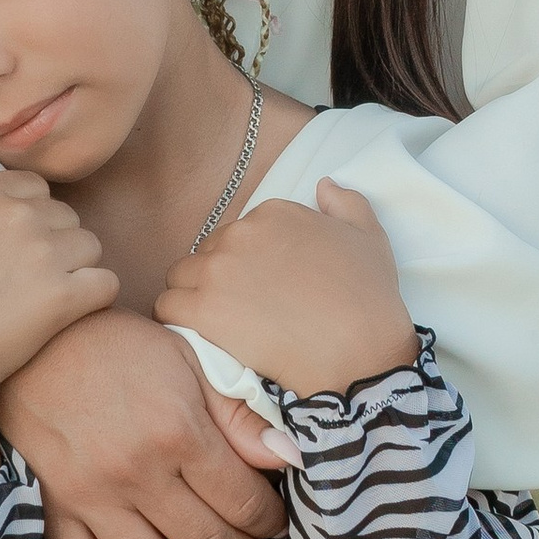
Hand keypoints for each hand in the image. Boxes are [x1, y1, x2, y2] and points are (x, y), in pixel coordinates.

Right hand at [0, 138, 115, 494]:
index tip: (8, 247)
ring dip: (76, 267)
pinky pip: (106, 282)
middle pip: (65, 215)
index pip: (34, 188)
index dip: (26, 216)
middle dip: (53, 240)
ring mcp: (46, 255)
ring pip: (90, 245)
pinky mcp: (67, 297)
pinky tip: (71, 310)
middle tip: (26, 276)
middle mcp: (20, 216)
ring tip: (47, 294)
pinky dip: (94, 296)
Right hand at [0, 308, 284, 538]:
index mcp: (178, 430)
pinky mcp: (55, 512)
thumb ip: (240, 415)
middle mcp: (137, 472)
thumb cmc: (119, 347)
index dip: (270, 522)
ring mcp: (93, 498)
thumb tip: (292, 460)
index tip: (280, 528)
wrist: (30, 341)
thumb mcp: (189, 361)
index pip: (241, 499)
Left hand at [153, 179, 418, 400]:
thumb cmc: (368, 299)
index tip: (261, 289)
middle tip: (242, 312)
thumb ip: (346, 204)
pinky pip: (168, 307)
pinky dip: (179, 322)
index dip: (247, 263)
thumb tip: (324, 185)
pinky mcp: (203, 308)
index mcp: (275, 212)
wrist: (359, 354)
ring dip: (193, 299)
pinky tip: (201, 338)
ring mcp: (218, 270)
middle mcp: (241, 233)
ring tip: (218, 326)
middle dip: (218, 279)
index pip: (238, 233)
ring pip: (181, 278)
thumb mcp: (370, 237)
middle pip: (207, 254)